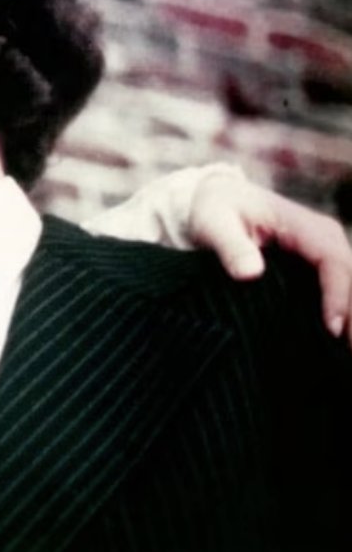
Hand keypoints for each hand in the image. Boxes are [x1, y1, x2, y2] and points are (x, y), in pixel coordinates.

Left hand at [189, 171, 350, 339]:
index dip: (337, 295)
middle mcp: (324, 237)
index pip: (333, 261)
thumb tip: (250, 273)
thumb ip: (231, 247)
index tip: (332, 329)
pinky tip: (342, 342)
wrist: (213, 198)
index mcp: (304, 226)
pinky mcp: (318, 266)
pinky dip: (344, 313)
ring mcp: (325, 252)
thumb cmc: (213, 209)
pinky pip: (340, 290)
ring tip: (349, 353)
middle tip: (350, 352)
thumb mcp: (214, 222)